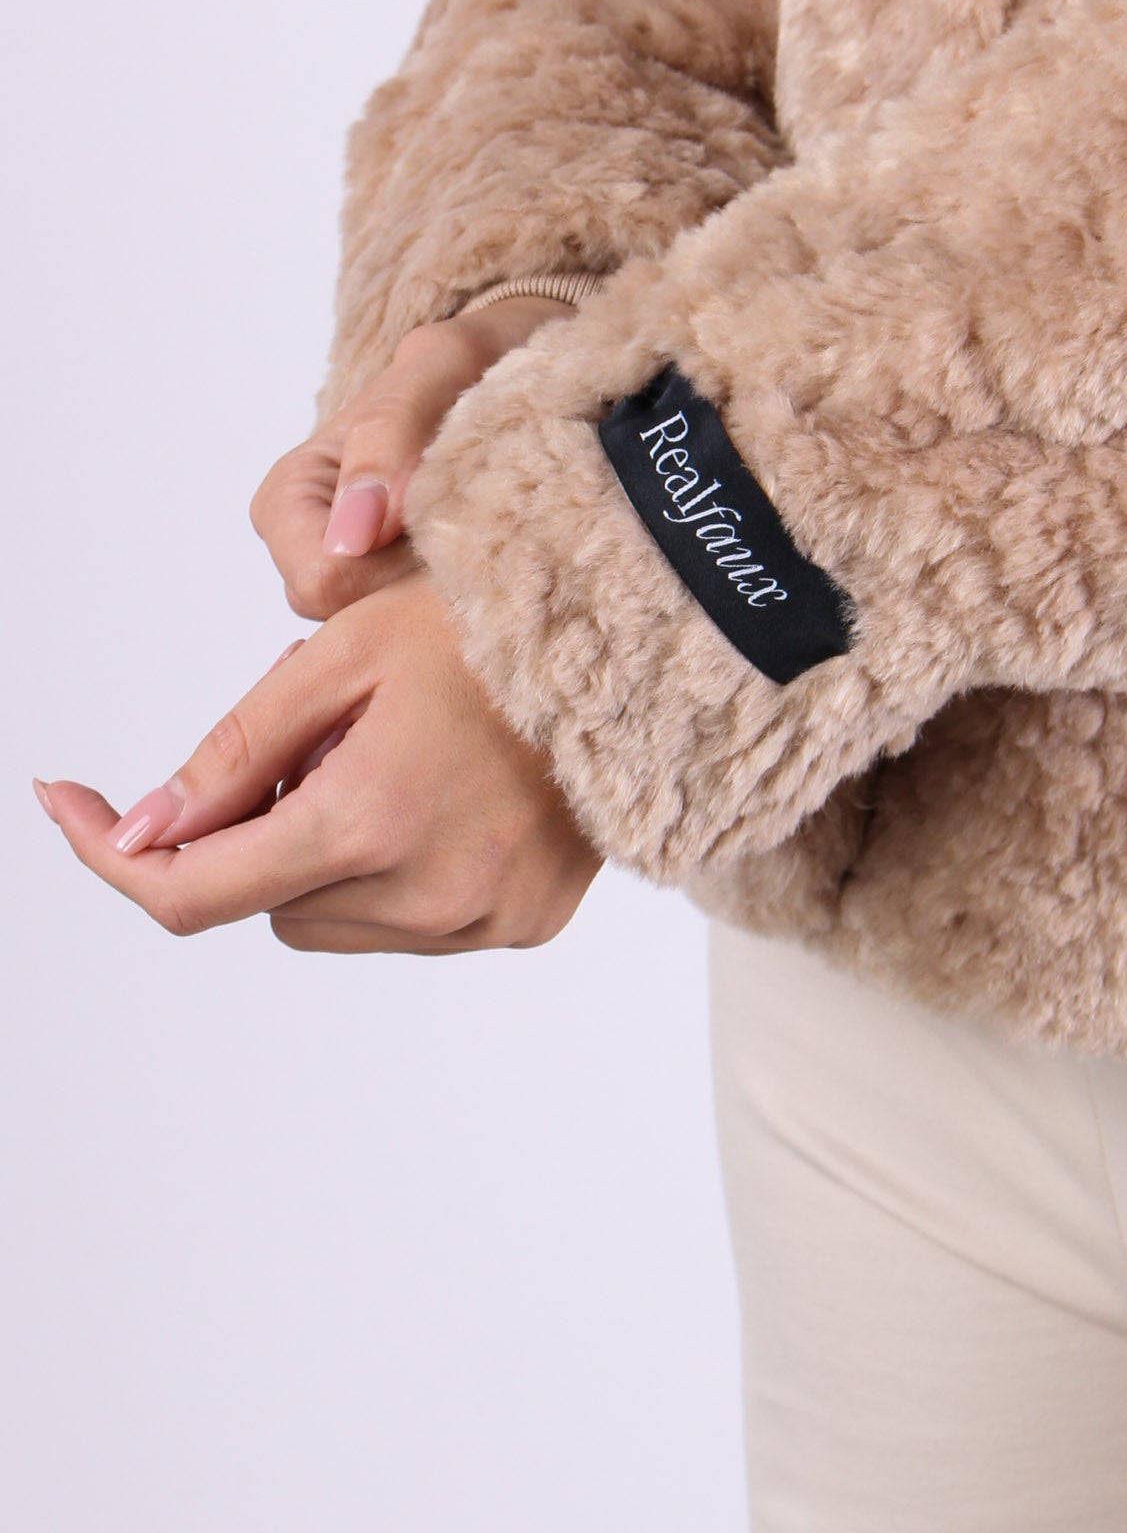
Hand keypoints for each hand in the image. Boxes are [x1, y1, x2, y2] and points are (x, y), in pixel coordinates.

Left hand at [35, 577, 602, 951]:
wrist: (637, 636)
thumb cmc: (486, 627)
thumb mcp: (341, 656)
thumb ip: (234, 753)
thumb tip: (142, 834)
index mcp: (367, 820)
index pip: (194, 893)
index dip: (114, 857)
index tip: (67, 805)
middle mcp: (426, 894)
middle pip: (270, 903)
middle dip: (266, 831)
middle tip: (325, 737)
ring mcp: (483, 919)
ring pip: (334, 919)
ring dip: (331, 854)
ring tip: (397, 754)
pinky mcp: (524, 922)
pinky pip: (412, 923)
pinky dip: (398, 870)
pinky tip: (444, 790)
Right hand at [251, 295, 572, 618]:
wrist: (520, 364)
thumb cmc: (474, 359)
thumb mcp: (441, 366)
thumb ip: (392, 431)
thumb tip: (353, 535)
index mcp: (291, 500)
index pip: (320, 583)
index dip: (390, 563)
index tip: (447, 513)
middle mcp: (314, 547)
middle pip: (356, 621)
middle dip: (421, 583)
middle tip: (483, 523)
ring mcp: (361, 578)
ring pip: (395, 632)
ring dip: (450, 591)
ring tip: (492, 532)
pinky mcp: (405, 595)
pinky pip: (427, 633)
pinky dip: (468, 602)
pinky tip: (496, 557)